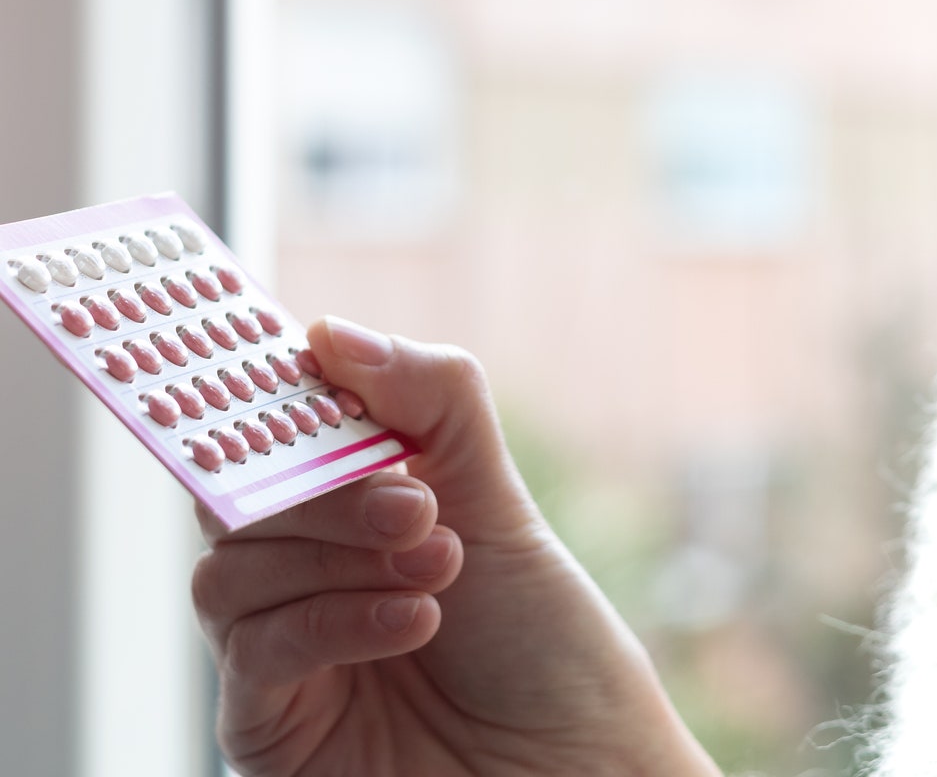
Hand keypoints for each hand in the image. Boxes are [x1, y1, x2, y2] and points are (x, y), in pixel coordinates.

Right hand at [192, 317, 720, 776]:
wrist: (575, 766)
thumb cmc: (542, 637)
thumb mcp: (497, 493)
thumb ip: (429, 398)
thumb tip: (327, 331)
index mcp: (350, 501)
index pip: (275, 428)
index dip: (271, 390)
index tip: (303, 358)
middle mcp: (306, 568)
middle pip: (242, 492)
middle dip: (328, 485)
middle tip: (416, 501)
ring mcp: (282, 647)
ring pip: (232, 565)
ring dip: (340, 552)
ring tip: (436, 563)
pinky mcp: (268, 724)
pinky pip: (254, 648)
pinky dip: (333, 618)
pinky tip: (413, 619)